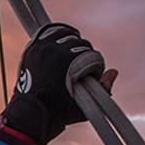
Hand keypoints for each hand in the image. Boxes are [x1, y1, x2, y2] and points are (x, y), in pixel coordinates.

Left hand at [2, 23, 114, 144]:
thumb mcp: (84, 107)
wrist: (31, 113)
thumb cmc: (58, 113)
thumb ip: (103, 90)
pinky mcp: (34, 47)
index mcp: (67, 62)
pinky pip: (50, 31)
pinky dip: (59, 34)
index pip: (91, 55)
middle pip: (80, 43)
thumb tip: (113, 72)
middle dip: (84, 55)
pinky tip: (64, 40)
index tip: (93, 74)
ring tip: (75, 53)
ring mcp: (42, 48)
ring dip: (73, 42)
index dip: (95, 66)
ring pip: (66, 34)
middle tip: (82, 66)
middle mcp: (54, 51)